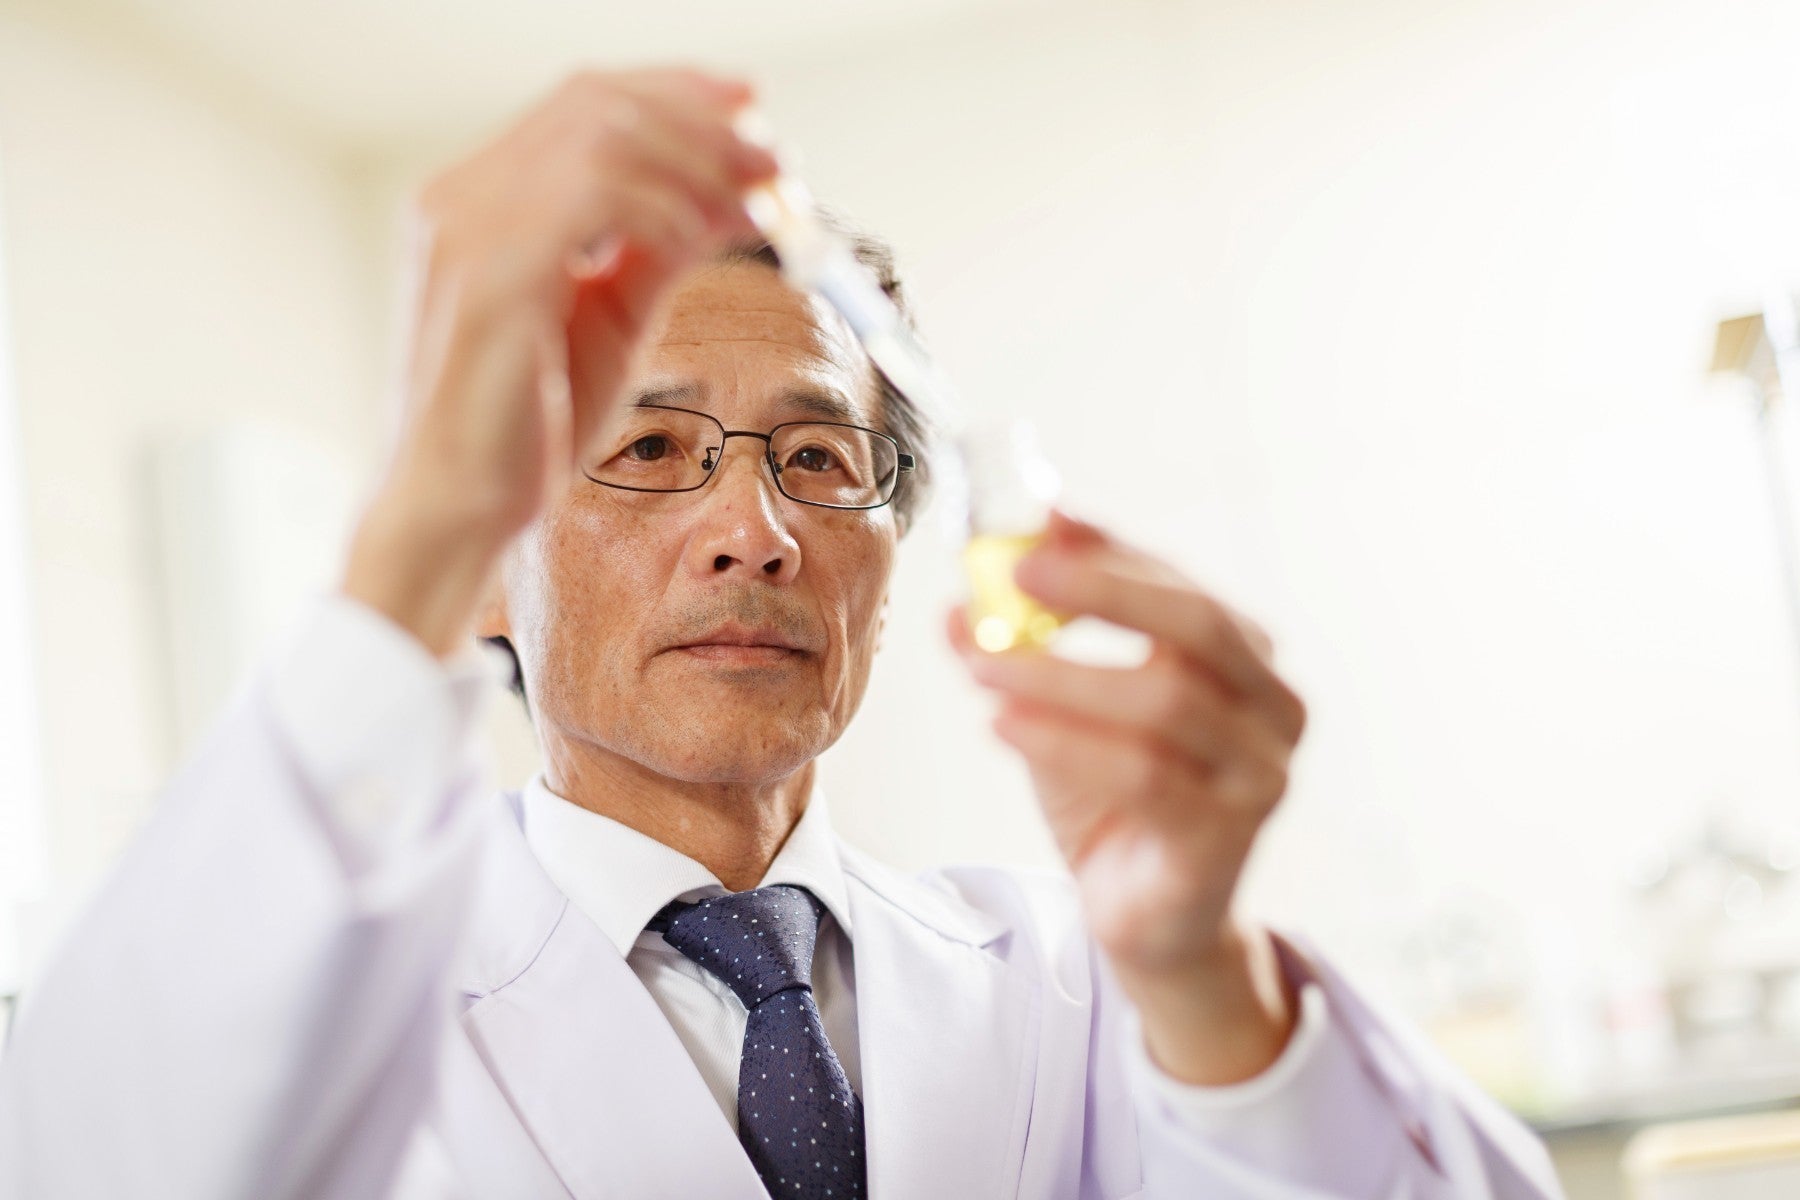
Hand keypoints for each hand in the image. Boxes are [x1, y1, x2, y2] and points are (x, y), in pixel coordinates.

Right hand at [343, 69, 777, 655]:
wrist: (462, 507)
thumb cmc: (528, 425)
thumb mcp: (612, 317)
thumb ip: (660, 249)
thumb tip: (736, 195)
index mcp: (480, 197)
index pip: (586, 100)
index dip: (680, 93)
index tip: (756, 113)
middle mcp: (460, 196)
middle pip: (599, 100)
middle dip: (705, 122)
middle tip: (777, 162)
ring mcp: (466, 232)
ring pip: (601, 136)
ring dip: (696, 162)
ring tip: (753, 205)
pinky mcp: (489, 279)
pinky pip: (591, 202)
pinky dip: (660, 210)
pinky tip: (695, 241)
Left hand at [950, 512, 1307, 1083]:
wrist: (1150, 921)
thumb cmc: (1115, 799)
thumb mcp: (1068, 709)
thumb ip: (1031, 648)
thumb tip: (963, 591)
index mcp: (1248, 661)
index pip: (1184, 584)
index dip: (1113, 550)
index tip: (1039, 525)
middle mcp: (1273, 710)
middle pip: (1199, 626)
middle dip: (1104, 590)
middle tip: (1018, 575)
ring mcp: (1258, 777)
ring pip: (1164, 703)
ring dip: (1061, 675)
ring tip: (981, 667)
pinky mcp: (1223, 840)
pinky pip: (1144, 777)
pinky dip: (1064, 742)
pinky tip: (1000, 725)